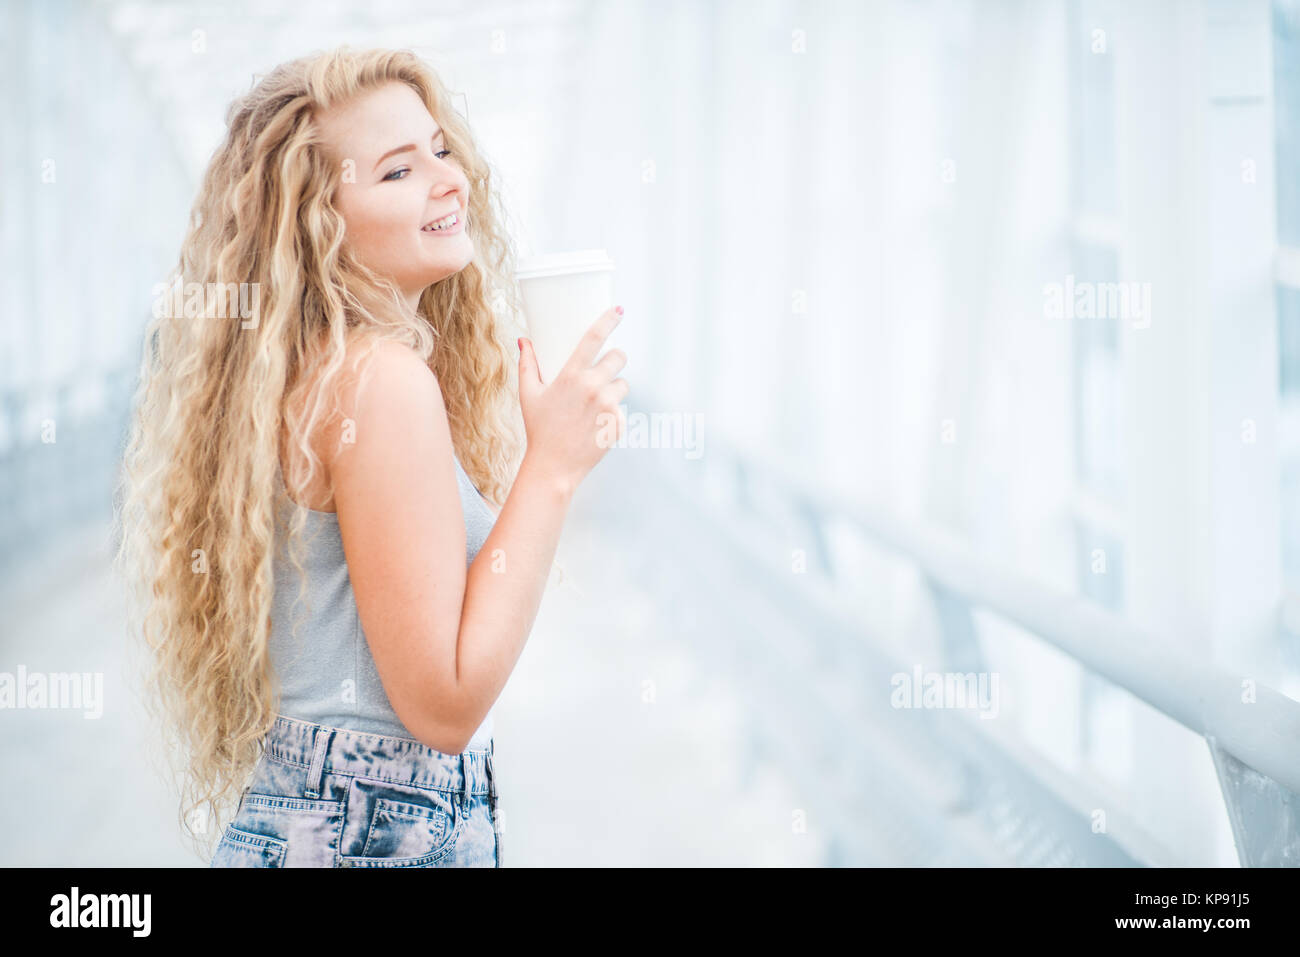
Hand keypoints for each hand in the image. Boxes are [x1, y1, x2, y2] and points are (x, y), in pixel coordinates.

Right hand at [517, 306, 628, 492]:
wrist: (554, 467)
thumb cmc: (539, 429)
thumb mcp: (528, 395)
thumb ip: (527, 365)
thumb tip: (524, 340)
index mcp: (571, 376)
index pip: (594, 339)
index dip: (608, 321)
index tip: (619, 311)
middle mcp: (592, 388)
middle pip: (619, 358)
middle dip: (614, 360)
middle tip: (604, 370)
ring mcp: (608, 406)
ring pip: (623, 385)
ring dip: (614, 389)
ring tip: (595, 404)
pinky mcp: (618, 424)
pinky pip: (623, 409)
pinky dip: (613, 414)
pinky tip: (596, 425)